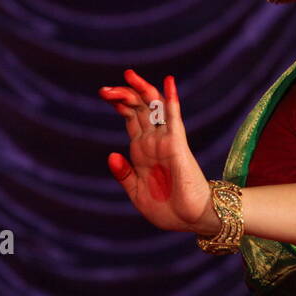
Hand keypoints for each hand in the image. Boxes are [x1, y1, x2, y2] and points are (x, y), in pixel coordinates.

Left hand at [99, 70, 215, 233]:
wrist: (191, 220)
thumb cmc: (167, 209)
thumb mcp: (136, 193)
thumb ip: (124, 175)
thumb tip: (112, 154)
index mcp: (142, 152)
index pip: (131, 118)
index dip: (120, 104)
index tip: (105, 93)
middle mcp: (153, 142)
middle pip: (139, 108)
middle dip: (122, 94)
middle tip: (104, 89)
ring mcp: (165, 141)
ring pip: (153, 108)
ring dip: (141, 90)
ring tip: (128, 75)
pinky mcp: (177, 145)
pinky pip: (174, 118)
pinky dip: (171, 99)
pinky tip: (168, 82)